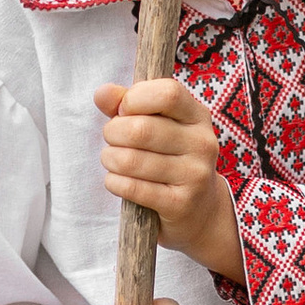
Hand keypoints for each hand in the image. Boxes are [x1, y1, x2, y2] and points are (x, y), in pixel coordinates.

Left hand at [94, 79, 241, 278]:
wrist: (200, 211)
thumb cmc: (169, 159)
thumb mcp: (157, 125)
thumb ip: (127, 104)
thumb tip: (102, 93)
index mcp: (197, 116)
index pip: (167, 93)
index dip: (135, 99)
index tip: (125, 111)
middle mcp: (202, 143)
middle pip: (142, 129)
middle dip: (113, 132)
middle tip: (111, 140)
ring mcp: (195, 175)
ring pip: (131, 160)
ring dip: (110, 159)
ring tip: (112, 160)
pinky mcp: (181, 203)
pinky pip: (133, 188)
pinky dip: (114, 182)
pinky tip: (117, 180)